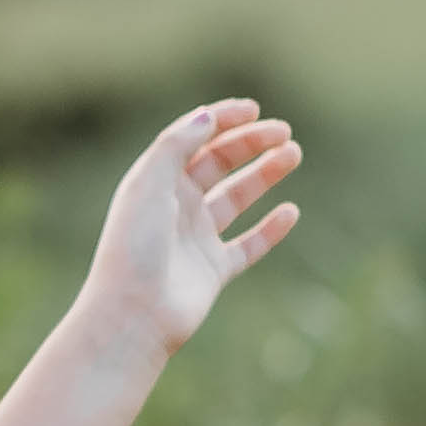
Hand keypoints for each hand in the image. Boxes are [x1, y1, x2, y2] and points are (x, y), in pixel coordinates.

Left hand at [84, 100, 302, 355]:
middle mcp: (175, 208)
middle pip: (218, 164)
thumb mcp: (148, 185)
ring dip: (265, 174)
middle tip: (284, 133)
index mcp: (156, 183)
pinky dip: (270, 229)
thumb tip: (208, 117)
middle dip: (251, 143)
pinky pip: (248, 245)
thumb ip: (176, 145)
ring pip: (237, 198)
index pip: (193, 141)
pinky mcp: (213, 271)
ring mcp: (195, 240)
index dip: (222, 121)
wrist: (133, 315)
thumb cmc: (134, 248)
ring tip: (293, 154)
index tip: (253, 109)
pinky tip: (290, 211)